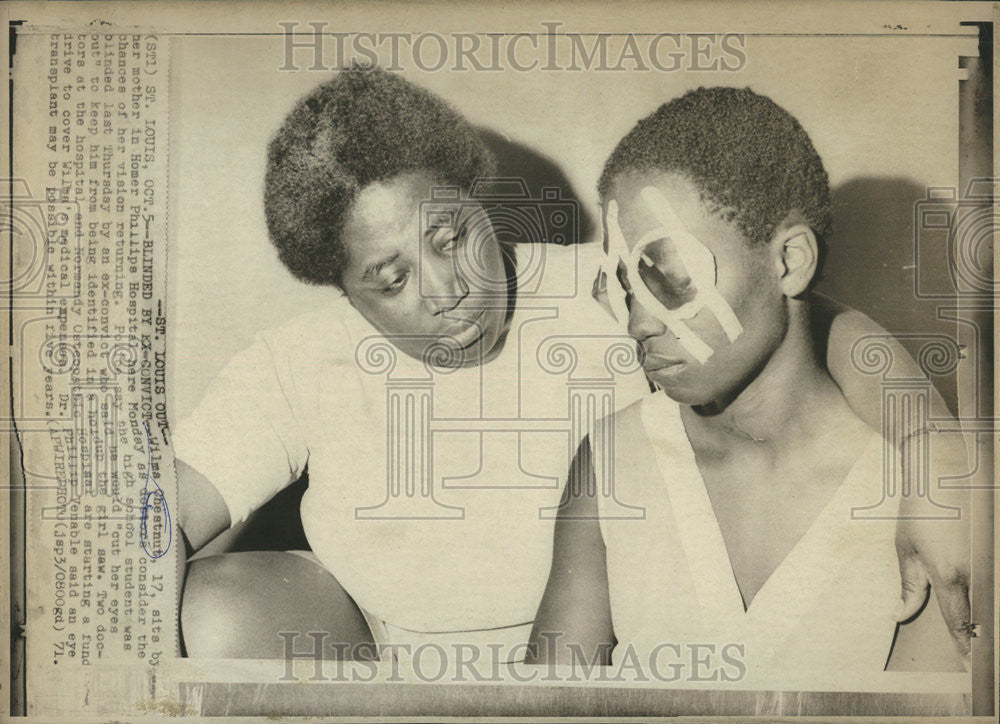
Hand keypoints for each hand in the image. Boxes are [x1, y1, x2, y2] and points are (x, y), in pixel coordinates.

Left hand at [894, 431, 971, 668]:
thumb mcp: (905, 547)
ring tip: (978, 626)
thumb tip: (901, 613)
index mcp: (948, 574)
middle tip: (977, 653)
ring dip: (984, 607)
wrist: (942, 467)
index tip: (968, 664)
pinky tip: (978, 592)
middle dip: (979, 631)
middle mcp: (975, 570)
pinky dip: (986, 583)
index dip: (964, 646)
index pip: (959, 622)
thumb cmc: (919, 507)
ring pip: (989, 595)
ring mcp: (990, 558)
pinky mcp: (996, 546)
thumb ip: (908, 585)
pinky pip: (992, 574)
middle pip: (982, 613)